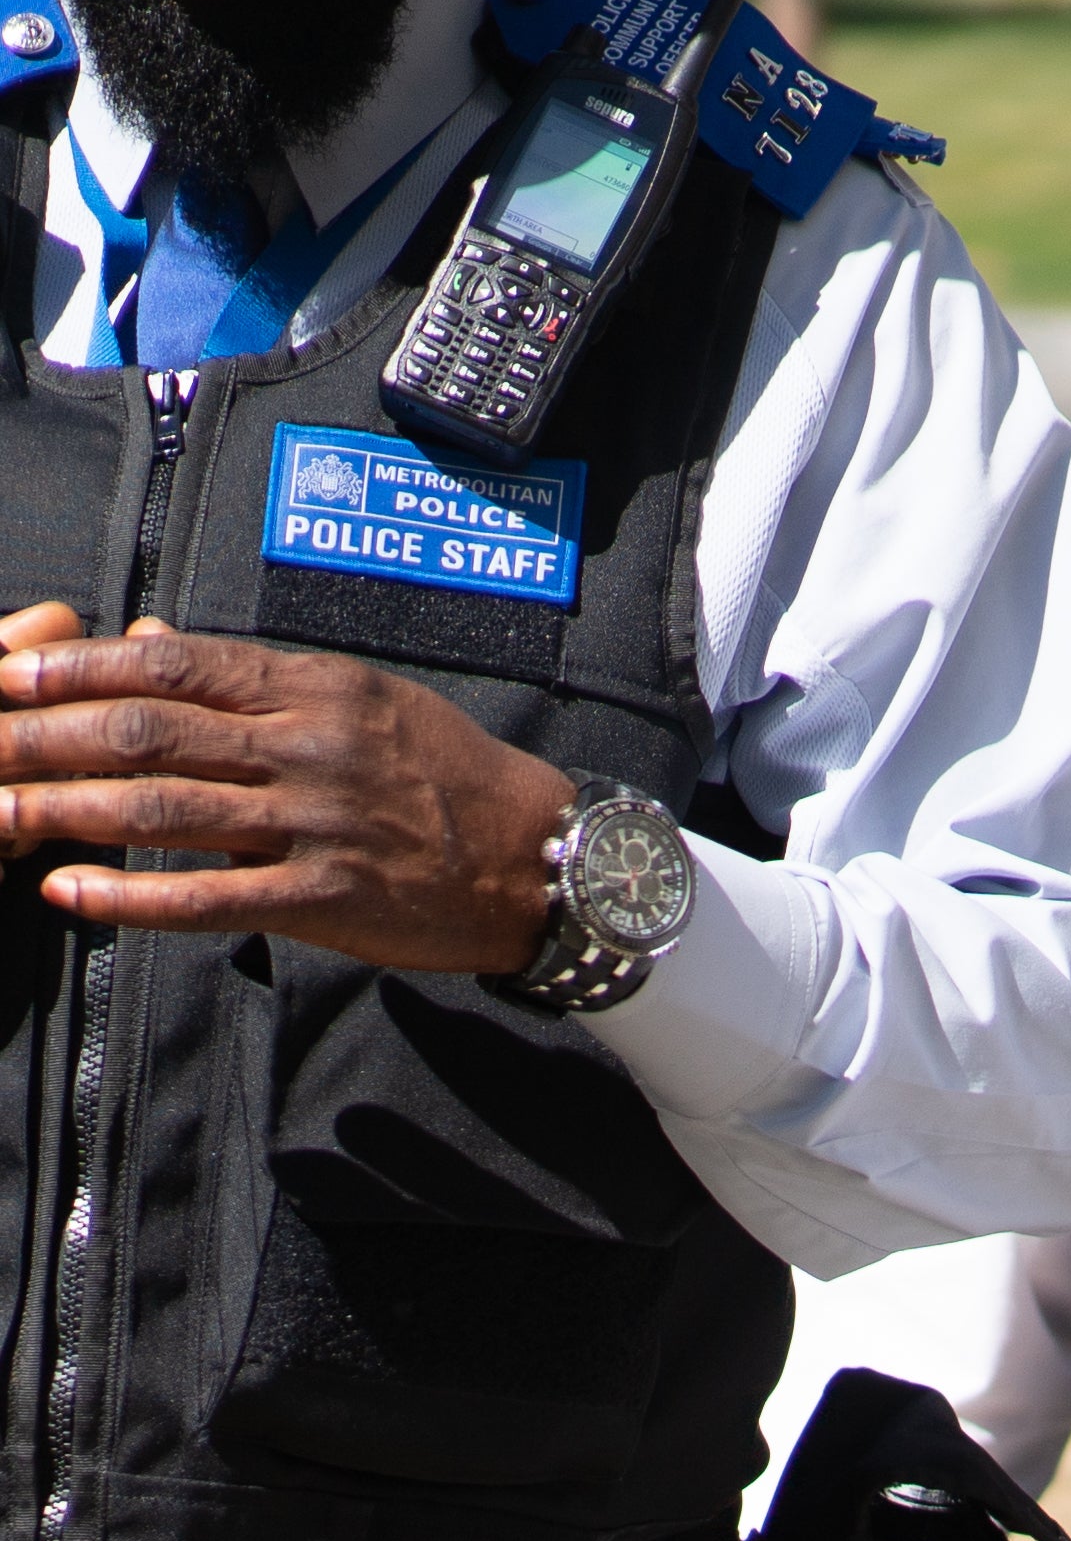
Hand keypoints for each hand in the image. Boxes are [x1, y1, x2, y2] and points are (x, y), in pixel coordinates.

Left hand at [0, 622, 575, 969]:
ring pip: (163, 810)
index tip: (8, 675)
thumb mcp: (365, 702)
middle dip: (43, 738)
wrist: (546, 860)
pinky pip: (210, 897)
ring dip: (63, 811)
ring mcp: (318, 825)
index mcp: (317, 690)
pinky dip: (130, 896)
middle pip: (148, 733)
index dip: (79, 670)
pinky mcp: (327, 900)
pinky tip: (70, 894)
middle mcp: (311, 748)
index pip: (175, 666)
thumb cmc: (452, 777)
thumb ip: (253, 679)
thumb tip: (146, 641)